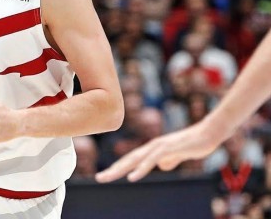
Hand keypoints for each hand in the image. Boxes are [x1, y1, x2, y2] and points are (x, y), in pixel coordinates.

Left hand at [95, 122, 217, 182]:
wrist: (210, 132)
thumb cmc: (195, 142)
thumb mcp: (178, 155)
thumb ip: (169, 159)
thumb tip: (162, 166)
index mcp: (153, 149)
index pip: (131, 159)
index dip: (119, 167)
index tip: (106, 175)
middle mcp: (152, 146)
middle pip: (129, 159)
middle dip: (113, 170)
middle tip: (99, 178)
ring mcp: (159, 146)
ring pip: (136, 159)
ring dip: (121, 169)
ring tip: (108, 178)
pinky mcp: (168, 148)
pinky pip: (151, 160)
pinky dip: (141, 168)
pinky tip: (132, 177)